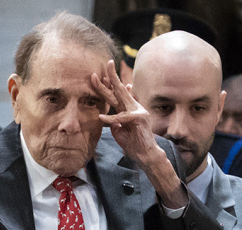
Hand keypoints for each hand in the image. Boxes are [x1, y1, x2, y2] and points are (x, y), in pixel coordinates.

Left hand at [93, 61, 186, 208]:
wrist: (145, 155)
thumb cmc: (133, 144)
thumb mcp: (119, 131)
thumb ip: (115, 121)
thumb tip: (108, 115)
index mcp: (128, 109)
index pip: (117, 95)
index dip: (108, 85)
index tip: (99, 75)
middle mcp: (134, 107)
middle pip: (120, 90)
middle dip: (111, 76)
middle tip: (106, 63)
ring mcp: (138, 111)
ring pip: (121, 96)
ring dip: (106, 87)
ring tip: (96, 78)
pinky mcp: (140, 118)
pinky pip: (122, 116)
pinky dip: (111, 117)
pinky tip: (101, 116)